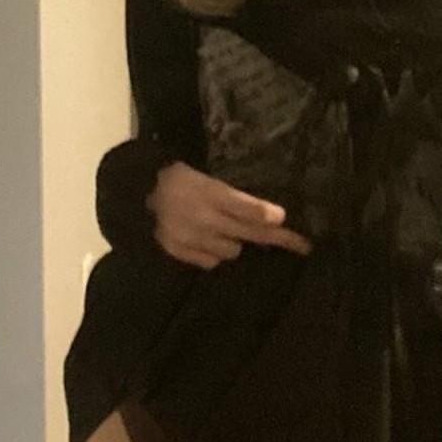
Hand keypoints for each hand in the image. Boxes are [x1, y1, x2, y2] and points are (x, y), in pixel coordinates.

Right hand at [147, 161, 311, 268]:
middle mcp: (204, 218)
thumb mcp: (208, 180)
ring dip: (236, 242)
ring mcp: (192, 238)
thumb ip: (236, 199)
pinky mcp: (180, 253)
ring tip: (226, 230)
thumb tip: (272, 216)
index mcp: (211, 194)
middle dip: (278, 239)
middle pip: (248, 232)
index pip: (246, 209)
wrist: (139, 195)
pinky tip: (208, 240)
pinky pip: (211, 261)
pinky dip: (214, 253)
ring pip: (231, 251)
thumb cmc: (181, 180)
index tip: (287, 221)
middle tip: (302, 245)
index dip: (268, 216)